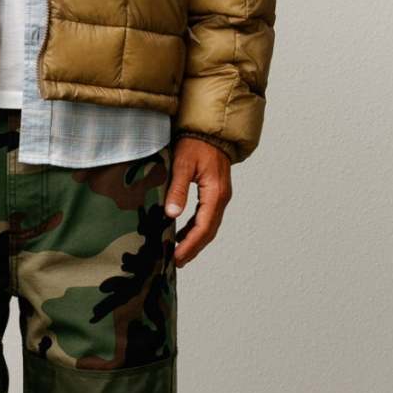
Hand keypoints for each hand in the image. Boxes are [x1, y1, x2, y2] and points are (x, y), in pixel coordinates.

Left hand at [164, 137, 232, 266]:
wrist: (210, 130)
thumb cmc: (195, 143)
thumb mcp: (182, 164)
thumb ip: (178, 189)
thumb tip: (172, 214)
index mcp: (215, 193)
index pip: (203, 227)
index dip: (190, 245)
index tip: (176, 257)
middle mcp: (221, 198)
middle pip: (209, 231)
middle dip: (193, 248)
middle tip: (176, 262)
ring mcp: (220, 196)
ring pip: (209, 226)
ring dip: (195, 241)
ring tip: (178, 253)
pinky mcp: (215, 193)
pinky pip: (207, 217)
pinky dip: (196, 229)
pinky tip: (183, 234)